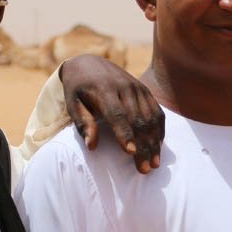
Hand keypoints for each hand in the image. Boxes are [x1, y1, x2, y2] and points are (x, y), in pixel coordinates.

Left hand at [60, 54, 164, 173]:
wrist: (90, 63)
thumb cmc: (78, 88)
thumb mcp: (72, 103)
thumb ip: (83, 123)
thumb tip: (91, 146)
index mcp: (104, 89)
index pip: (118, 114)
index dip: (125, 134)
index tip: (131, 153)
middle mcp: (125, 87)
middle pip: (138, 120)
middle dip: (143, 146)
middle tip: (144, 169)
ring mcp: (138, 88)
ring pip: (151, 118)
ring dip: (154, 143)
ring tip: (154, 163)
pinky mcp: (146, 91)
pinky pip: (157, 112)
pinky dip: (159, 131)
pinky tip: (158, 147)